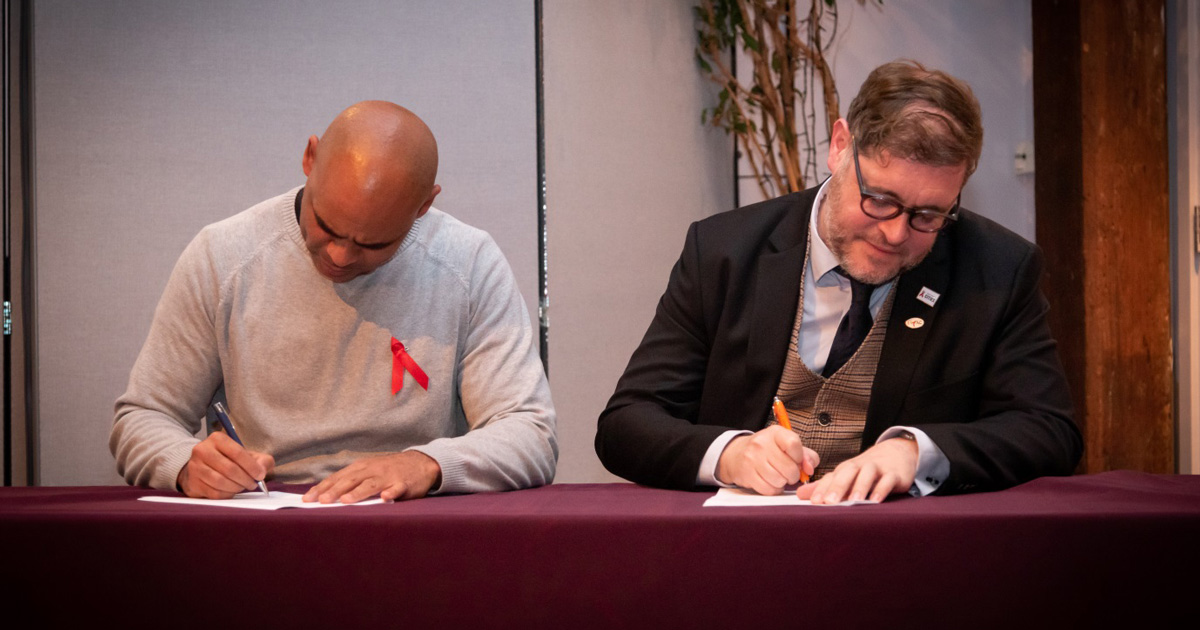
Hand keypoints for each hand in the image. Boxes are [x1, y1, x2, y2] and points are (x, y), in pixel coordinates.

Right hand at [177, 432, 274, 498]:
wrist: (202, 467)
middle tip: (252, 484)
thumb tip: (262, 471)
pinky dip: (227, 494)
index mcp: (217, 439)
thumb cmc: (229, 460)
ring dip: (236, 487)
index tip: (260, 475)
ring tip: (242, 487)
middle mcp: (202, 450)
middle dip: (245, 479)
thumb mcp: (247, 455)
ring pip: (220, 482)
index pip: (237, 453)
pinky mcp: (192, 483)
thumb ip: (261, 460)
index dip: (252, 466)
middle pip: (229, 469)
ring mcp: (195, 467)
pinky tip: (231, 491)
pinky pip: (214, 493)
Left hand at [303, 451, 441, 503]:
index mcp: (361, 467)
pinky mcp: (404, 483)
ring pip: (371, 484)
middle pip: (351, 480)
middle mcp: (372, 470)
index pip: (337, 477)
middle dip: (335, 491)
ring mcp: (388, 476)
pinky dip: (391, 492)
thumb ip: (351, 481)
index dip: (322, 488)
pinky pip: (397, 488)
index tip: (307, 499)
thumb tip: (325, 495)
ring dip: (358, 492)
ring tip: (346, 501)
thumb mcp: (368, 471)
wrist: (420, 463)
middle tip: (322, 501)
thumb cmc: (388, 471)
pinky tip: (386, 498)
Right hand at [716, 426, 818, 494]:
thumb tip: (809, 469)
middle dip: (793, 475)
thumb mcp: (787, 446)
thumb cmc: (768, 451)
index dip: (800, 457)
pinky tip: (771, 482)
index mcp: (775, 433)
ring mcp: (752, 458)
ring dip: (783, 483)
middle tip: (788, 473)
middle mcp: (762, 443)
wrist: (737, 454)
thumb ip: (806, 456)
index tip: (796, 460)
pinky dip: (773, 489)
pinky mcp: (747, 474)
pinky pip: (768, 489)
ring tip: (779, 477)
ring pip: (779, 480)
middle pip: (789, 467)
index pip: (794, 444)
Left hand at [796, 437, 917, 503]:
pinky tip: (875, 500)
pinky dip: (882, 489)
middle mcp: (860, 466)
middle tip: (829, 502)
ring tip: (853, 500)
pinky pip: (888, 480)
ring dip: (860, 486)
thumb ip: (825, 486)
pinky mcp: (894, 474)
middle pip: (847, 472)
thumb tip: (800, 494)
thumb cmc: (867, 469)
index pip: (831, 477)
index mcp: (846, 469)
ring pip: (867, 474)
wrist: (897, 452)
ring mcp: (878, 469)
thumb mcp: (846, 476)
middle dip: (837, 487)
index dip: (822, 489)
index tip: (814, 502)